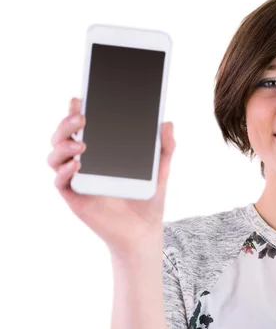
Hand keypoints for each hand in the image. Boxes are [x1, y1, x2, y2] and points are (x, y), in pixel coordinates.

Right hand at [47, 97, 175, 254]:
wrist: (144, 230)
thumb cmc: (148, 198)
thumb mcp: (160, 169)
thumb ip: (165, 146)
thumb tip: (167, 122)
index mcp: (100, 151)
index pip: (82, 126)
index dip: (75, 111)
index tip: (79, 98)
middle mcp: (83, 162)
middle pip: (62, 136)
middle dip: (66, 123)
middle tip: (81, 116)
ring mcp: (76, 179)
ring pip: (55, 156)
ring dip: (63, 145)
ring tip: (82, 143)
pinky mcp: (74, 197)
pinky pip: (60, 182)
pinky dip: (65, 171)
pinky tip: (77, 165)